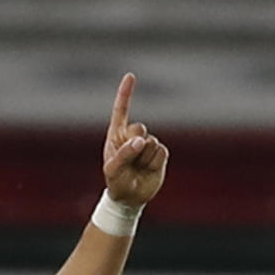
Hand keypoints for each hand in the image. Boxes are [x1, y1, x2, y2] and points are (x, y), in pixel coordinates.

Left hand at [102, 74, 167, 207]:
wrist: (130, 198)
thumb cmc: (116, 182)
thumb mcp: (113, 170)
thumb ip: (124, 153)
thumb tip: (141, 139)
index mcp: (117, 135)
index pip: (121, 110)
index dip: (126, 93)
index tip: (130, 76)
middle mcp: (133, 136)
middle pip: (139, 127)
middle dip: (135, 144)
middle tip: (129, 161)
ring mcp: (147, 144)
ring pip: (151, 142)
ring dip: (144, 159)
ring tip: (137, 169)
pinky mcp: (160, 153)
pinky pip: (161, 152)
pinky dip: (154, 162)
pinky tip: (147, 169)